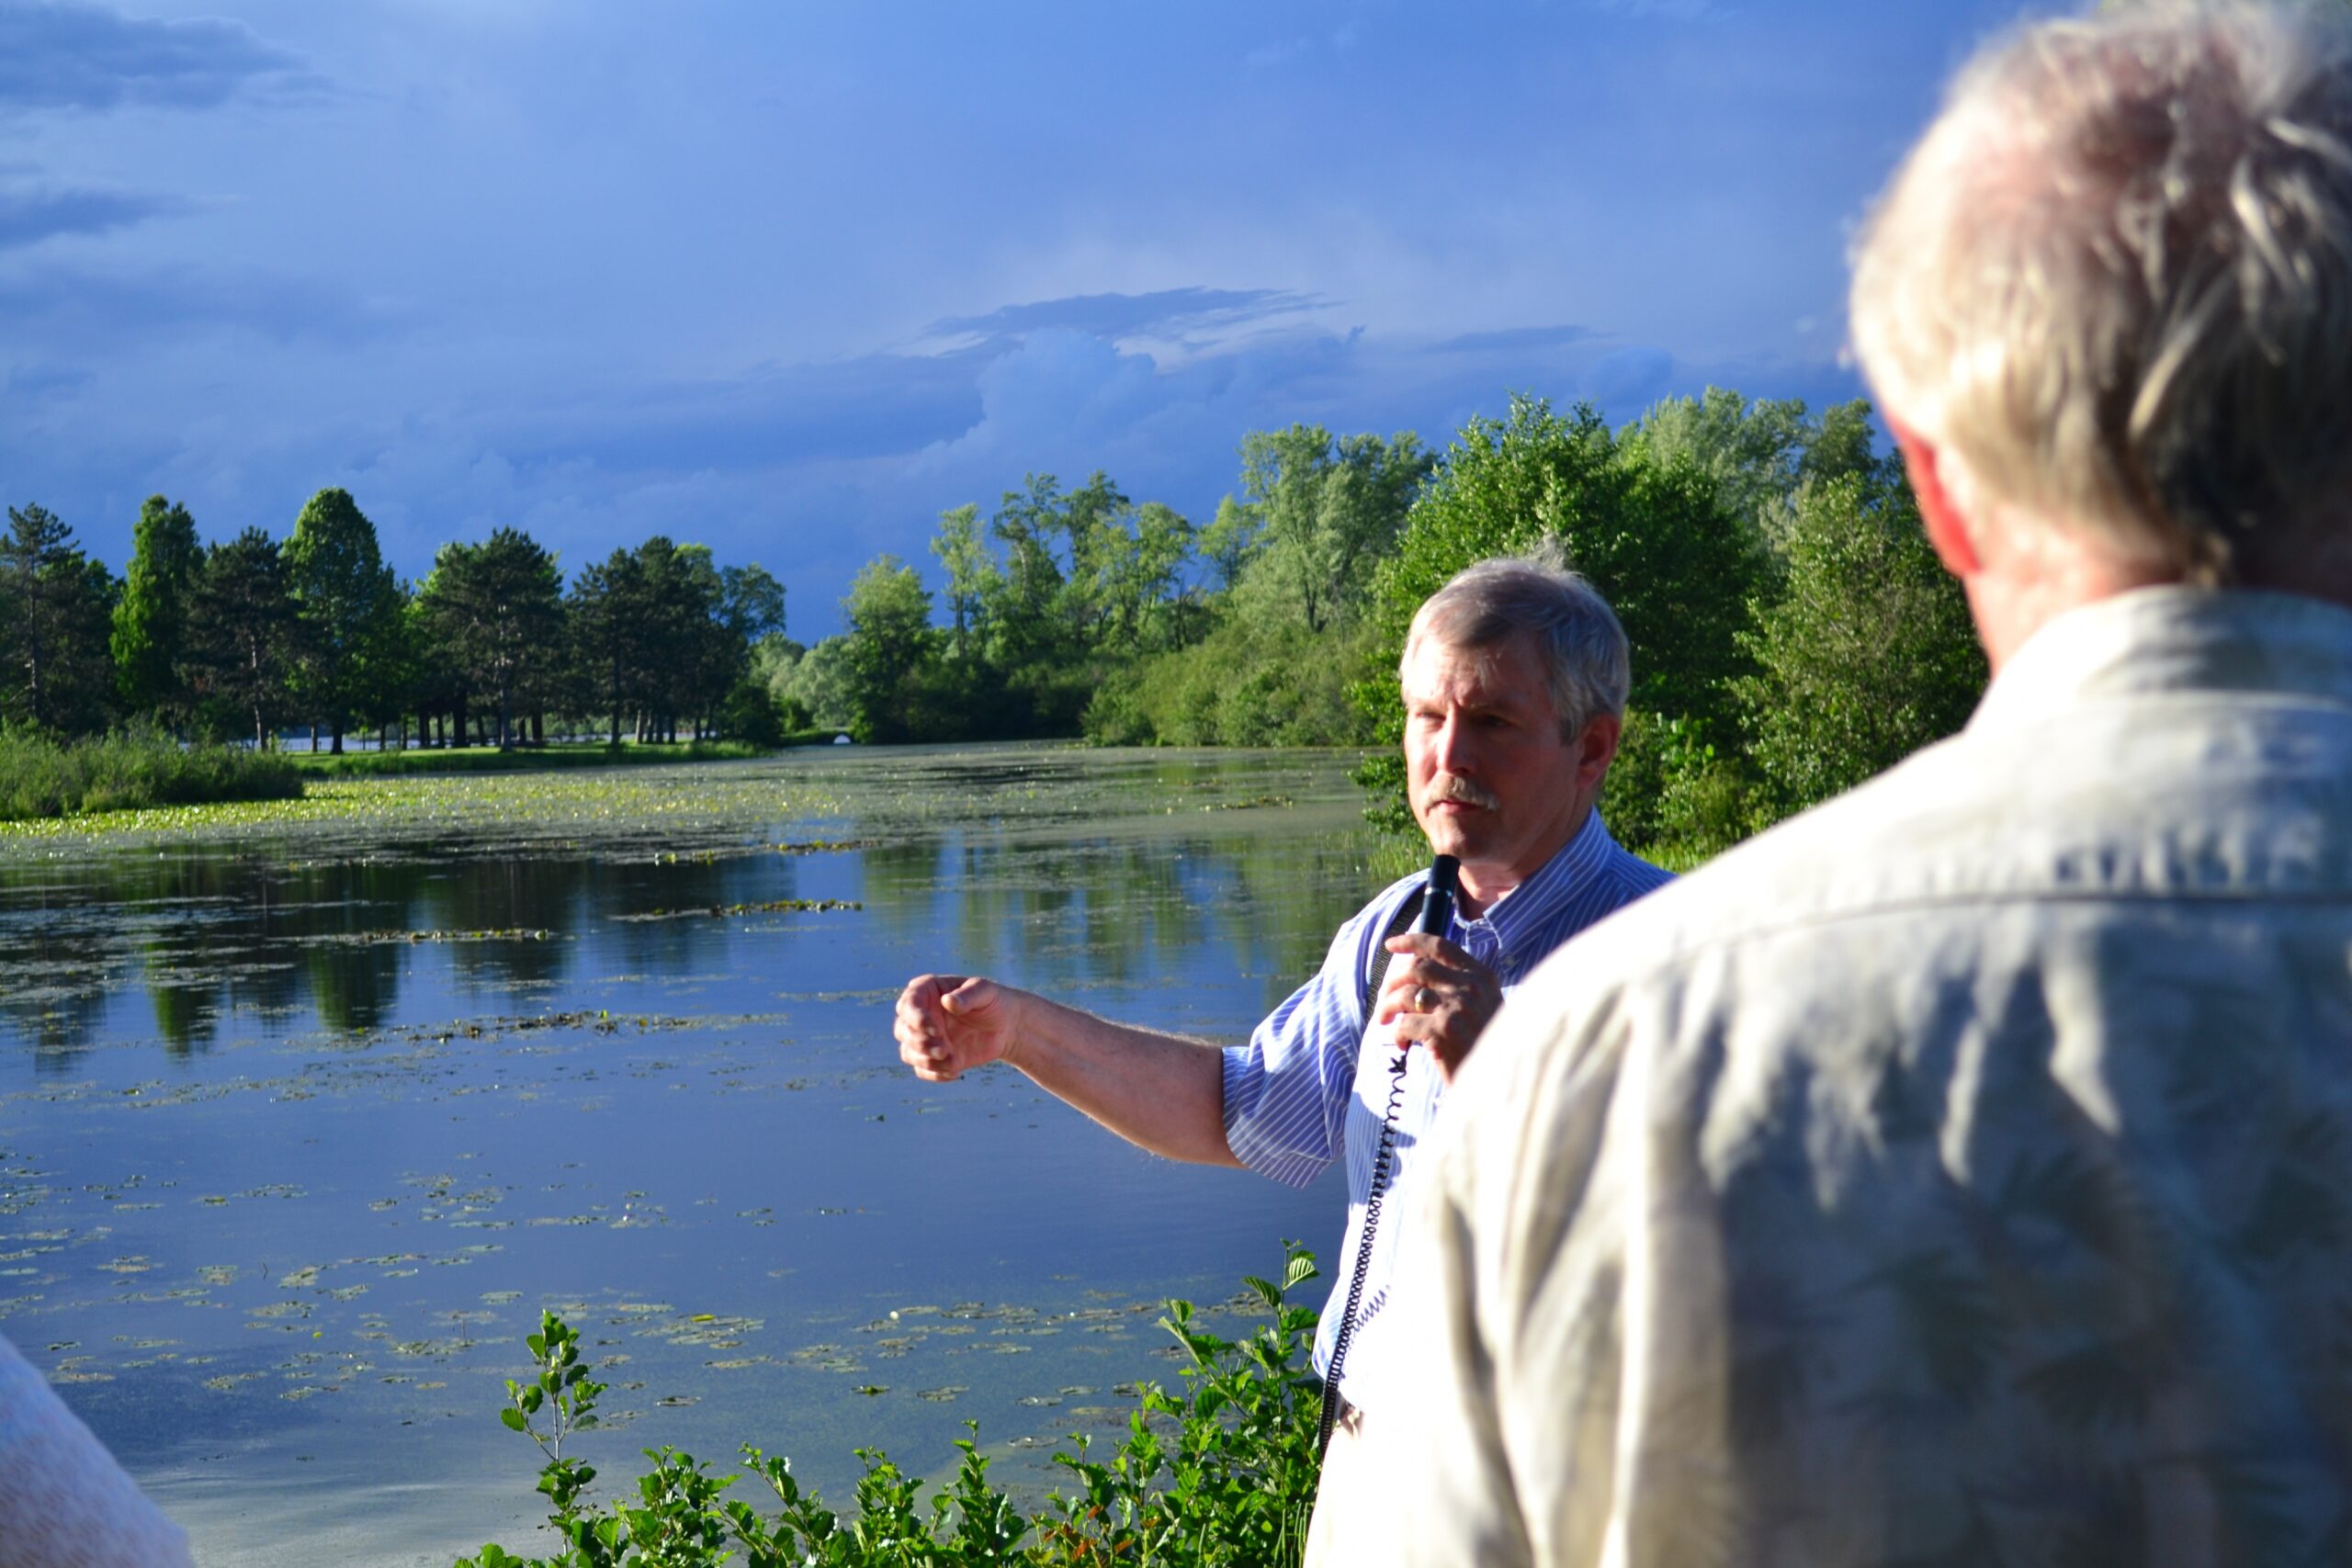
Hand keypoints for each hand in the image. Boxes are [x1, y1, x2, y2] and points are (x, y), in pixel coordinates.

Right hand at [895, 973, 1021, 1082]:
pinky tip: (954, 1071)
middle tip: (944, 1049)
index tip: (934, 1029)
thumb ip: (968, 995)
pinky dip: (935, 1074)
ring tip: (951, 1062)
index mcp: (926, 991)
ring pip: (907, 1053)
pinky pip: (922, 1071)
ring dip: (925, 1061)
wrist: (1005, 1026)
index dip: (916, 1018)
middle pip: (902, 1030)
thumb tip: (947, 1001)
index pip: (908, 1004)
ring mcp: (924, 1037)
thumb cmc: (992, 1001)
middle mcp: (919, 1014)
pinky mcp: (932, 1057)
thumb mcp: (985, 991)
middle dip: (920, 1043)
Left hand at [1372, 935, 1502, 1083]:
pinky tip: (1402, 1044)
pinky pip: (1404, 1023)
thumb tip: (1414, 972)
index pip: (1440, 946)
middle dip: (1392, 982)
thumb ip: (1460, 986)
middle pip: (1416, 968)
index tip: (1391, 945)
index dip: (1411, 941)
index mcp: (1480, 976)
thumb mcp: (1484, 1006)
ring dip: (1387, 1007)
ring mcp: (1457, 1008)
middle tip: (1385, 1000)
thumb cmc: (1487, 1045)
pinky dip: (1397, 1034)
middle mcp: (1470, 987)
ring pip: (1405, 994)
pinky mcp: (1443, 1031)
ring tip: (1385, 1021)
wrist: (1500, 1080)